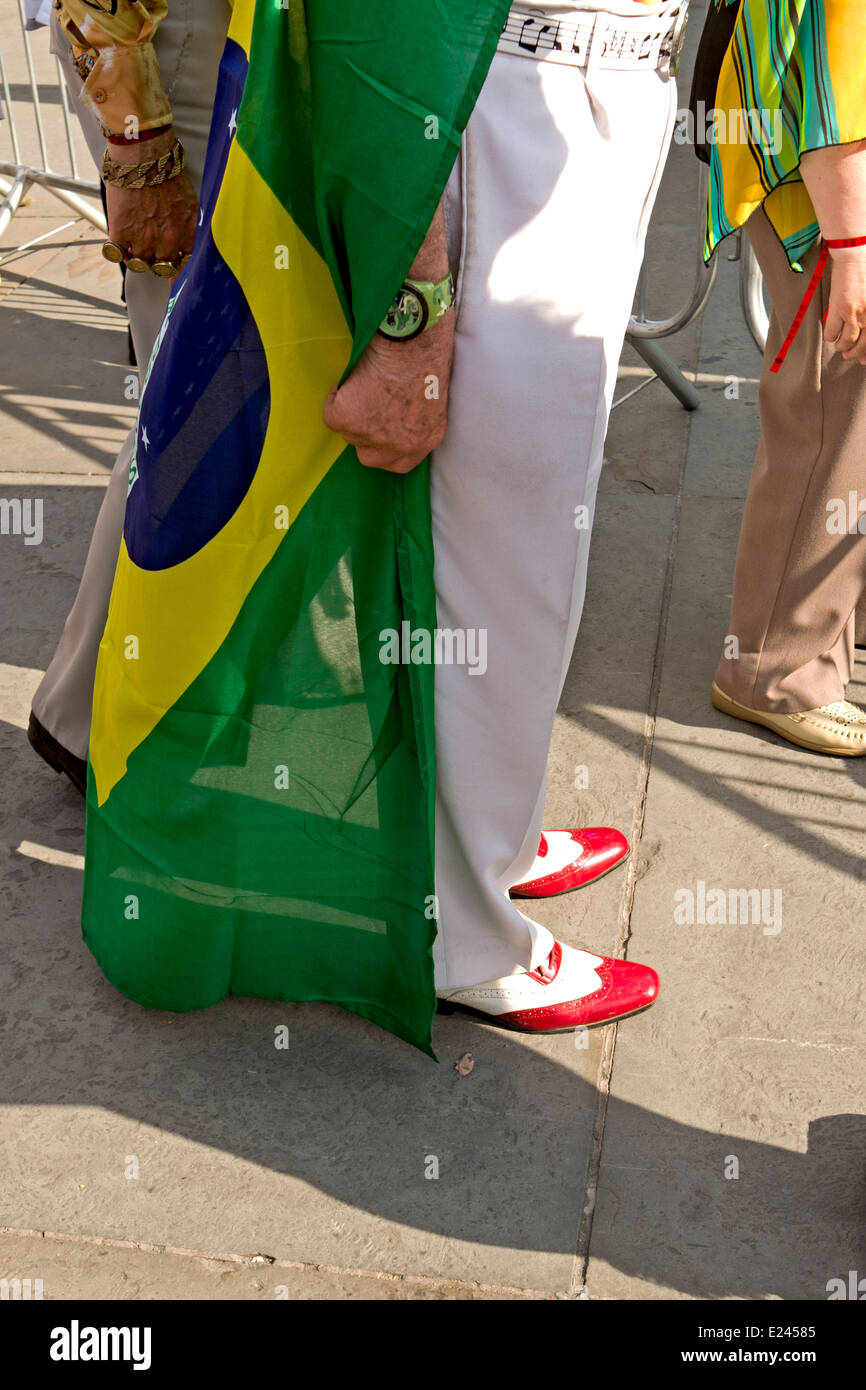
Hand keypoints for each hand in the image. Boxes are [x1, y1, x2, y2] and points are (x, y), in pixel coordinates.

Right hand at [105, 128, 197, 277]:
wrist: (144, 157)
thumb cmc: (169, 176)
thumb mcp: (192, 206)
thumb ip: (192, 232)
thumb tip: (188, 255)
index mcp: (187, 237)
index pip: (185, 270)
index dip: (179, 274)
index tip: (174, 275)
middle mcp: (167, 244)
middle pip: (161, 269)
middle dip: (157, 263)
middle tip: (152, 248)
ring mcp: (144, 241)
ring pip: (139, 264)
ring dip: (137, 256)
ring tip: (135, 240)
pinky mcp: (121, 234)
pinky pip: (117, 254)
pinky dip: (118, 249)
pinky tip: (121, 237)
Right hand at [323, 313, 454, 472]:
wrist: (411, 337)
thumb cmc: (427, 354)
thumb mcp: (432, 399)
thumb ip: (415, 419)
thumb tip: (396, 417)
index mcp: (426, 439)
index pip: (400, 464)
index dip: (386, 449)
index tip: (380, 433)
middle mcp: (401, 445)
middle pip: (369, 457)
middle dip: (364, 435)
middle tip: (365, 407)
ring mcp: (373, 436)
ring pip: (349, 433)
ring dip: (351, 413)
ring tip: (363, 385)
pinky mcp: (348, 420)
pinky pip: (331, 417)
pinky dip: (335, 398)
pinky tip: (351, 380)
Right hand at [825, 246, 865, 363]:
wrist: (856, 255)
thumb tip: (864, 332)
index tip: (864, 360)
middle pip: (863, 345)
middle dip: (855, 353)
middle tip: (849, 354)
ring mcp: (855, 312)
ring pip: (847, 342)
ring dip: (842, 347)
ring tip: (839, 346)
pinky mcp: (840, 308)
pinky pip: (832, 332)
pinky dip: (830, 337)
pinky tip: (830, 335)